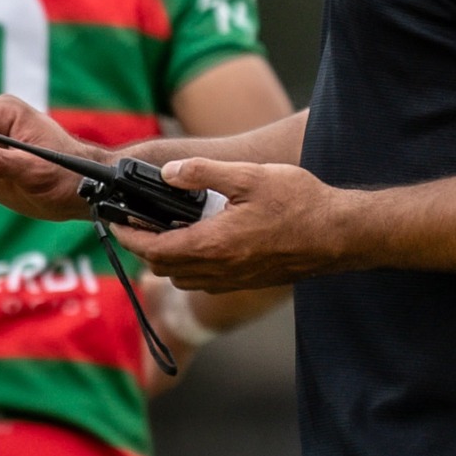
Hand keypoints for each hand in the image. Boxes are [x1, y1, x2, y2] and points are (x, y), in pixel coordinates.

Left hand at [108, 159, 355, 290]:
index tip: (115, 221)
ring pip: (182, 278)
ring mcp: (233, 280)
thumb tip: (168, 173)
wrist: (339, 234)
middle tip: (138, 221)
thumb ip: (204, 173)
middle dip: (144, 245)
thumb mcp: (249, 176)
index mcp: (211, 244)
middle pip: (162, 266)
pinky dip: (191, 265)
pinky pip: (205, 281)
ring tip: (168, 230)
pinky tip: (203, 242)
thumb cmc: (299, 203)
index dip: (128, 234)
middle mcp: (217, 270)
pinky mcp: (248, 281)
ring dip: (167, 258)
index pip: (152, 246)